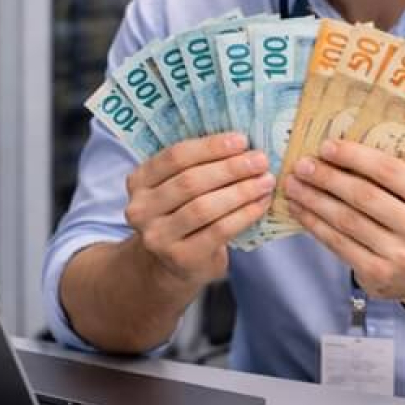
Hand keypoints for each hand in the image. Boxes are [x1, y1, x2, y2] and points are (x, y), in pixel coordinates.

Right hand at [125, 132, 274, 289]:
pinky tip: (261, 204)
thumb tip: (242, 144)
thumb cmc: (183, 213)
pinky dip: (244, 215)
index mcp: (139, 180)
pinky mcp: (181, 258)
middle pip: (190, 181)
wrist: (173, 263)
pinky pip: (218, 230)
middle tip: (260, 160)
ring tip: (265, 181)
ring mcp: (158, 237)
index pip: (175, 156)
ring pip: (204, 207)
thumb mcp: (177, 186)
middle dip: (231, 168)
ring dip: (241, 191)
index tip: (242, 140)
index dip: (211, 147)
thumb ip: (199, 164)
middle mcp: (141, 209)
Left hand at [284, 139, 404, 303]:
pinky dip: (315, 225)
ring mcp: (400, 256)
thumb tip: (339, 152)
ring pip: (347, 220)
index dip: (354, 157)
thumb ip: (393, 178)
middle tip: (302, 166)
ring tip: (294, 186)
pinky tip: (301, 211)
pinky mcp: (378, 274)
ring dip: (314, 200)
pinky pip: (338, 244)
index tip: (326, 147)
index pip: (390, 171)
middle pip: (364, 196)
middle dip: (327, 178)